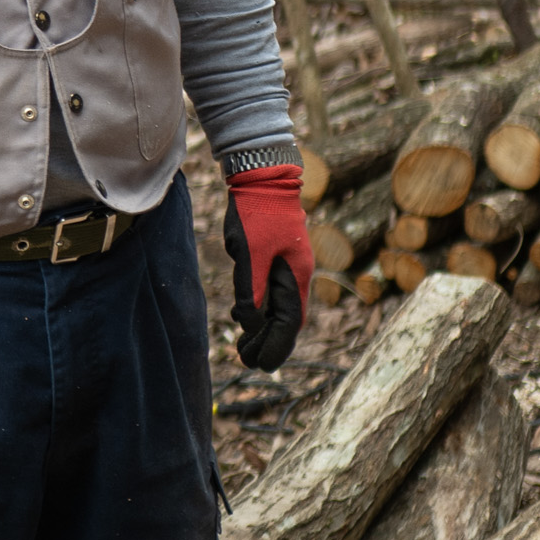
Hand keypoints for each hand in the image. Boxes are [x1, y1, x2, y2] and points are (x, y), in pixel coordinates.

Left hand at [223, 162, 311, 370]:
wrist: (262, 173)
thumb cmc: (258, 212)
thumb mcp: (251, 254)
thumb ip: (252, 291)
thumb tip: (251, 324)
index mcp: (296, 276)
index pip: (290, 324)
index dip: (276, 347)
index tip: (261, 366)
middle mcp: (297, 274)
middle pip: (288, 319)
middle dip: (269, 342)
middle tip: (246, 359)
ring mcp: (288, 264)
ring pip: (280, 306)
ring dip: (263, 327)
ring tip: (243, 344)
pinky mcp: (277, 255)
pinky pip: (273, 291)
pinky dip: (260, 307)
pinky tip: (243, 313)